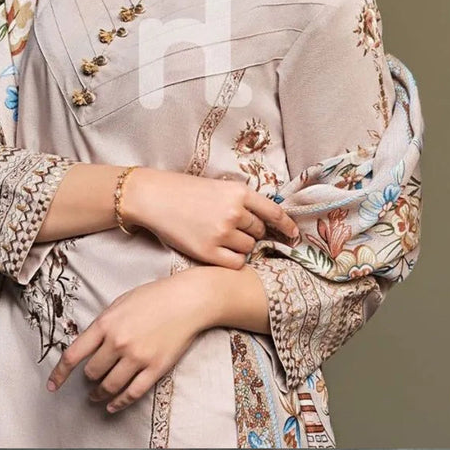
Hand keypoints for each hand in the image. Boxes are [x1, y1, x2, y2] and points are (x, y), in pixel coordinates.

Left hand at [46, 273, 211, 412]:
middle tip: (90, 379)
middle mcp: (118, 342)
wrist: (188, 299)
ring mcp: (137, 357)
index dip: (60, 373)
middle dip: (89, 378)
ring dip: (100, 394)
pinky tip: (113, 405)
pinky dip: (119, 403)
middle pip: (92, 373)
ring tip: (97, 396)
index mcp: (106, 323)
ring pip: (109, 386)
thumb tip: (89, 344)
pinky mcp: (154, 368)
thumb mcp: (121, 301)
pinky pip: (132, 393)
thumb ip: (104, 323)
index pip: (74, 354)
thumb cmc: (155, 296)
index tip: (53, 385)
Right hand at [123, 167, 298, 268]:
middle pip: (259, 231)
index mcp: (239, 192)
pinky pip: (236, 263)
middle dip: (252, 232)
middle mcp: (234, 212)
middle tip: (233, 228)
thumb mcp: (219, 187)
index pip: (274, 212)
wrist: (155, 197)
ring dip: (240, 246)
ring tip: (220, 236)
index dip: (286, 226)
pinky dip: (233, 260)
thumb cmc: (185, 191)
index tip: (293, 235)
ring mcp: (222, 233)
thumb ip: (241, 201)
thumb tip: (264, 220)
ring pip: (248, 248)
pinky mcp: (209, 251)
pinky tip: (219, 251)